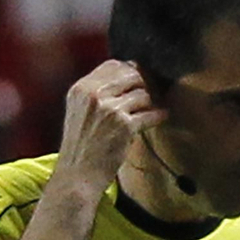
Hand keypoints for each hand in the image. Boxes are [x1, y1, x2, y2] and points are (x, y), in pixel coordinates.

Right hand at [53, 59, 166, 198]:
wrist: (77, 175)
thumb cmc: (80, 147)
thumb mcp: (79, 111)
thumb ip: (95, 94)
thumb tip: (123, 80)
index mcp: (81, 88)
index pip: (112, 65)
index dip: (130, 70)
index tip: (140, 79)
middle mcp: (94, 94)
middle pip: (131, 75)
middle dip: (145, 83)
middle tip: (154, 91)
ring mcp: (109, 109)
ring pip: (143, 94)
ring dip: (152, 102)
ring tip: (154, 108)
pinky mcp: (124, 126)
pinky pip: (149, 114)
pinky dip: (159, 115)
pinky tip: (162, 116)